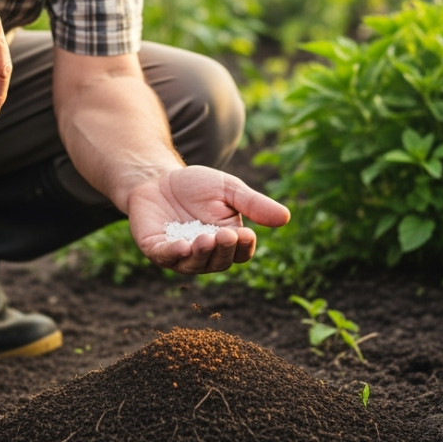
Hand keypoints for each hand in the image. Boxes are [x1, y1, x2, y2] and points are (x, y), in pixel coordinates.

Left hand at [127, 166, 290, 274]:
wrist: (158, 177)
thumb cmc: (197, 186)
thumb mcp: (229, 189)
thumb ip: (253, 203)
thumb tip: (286, 217)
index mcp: (226, 241)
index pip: (240, 252)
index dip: (244, 246)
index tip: (246, 234)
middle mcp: (205, 254)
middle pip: (220, 261)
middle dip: (223, 250)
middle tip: (226, 234)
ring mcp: (179, 255)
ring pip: (194, 264)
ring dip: (201, 254)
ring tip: (206, 239)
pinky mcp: (156, 249)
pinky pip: (166, 257)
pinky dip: (174, 254)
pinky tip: (182, 246)